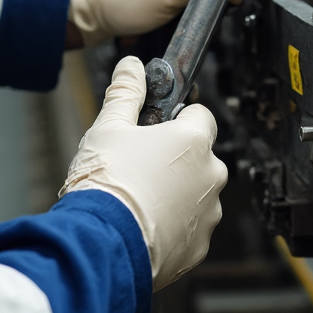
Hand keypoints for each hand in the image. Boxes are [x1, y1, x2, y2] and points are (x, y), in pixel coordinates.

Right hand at [59, 56, 227, 289]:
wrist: (101, 244)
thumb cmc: (106, 183)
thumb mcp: (108, 128)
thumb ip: (125, 93)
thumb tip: (131, 66)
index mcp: (193, 141)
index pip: (200, 115)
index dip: (177, 118)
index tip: (157, 128)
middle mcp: (211, 175)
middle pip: (199, 157)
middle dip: (175, 159)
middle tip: (139, 167)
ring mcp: (209, 213)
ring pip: (196, 194)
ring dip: (175, 194)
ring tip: (137, 200)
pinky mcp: (199, 246)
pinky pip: (190, 228)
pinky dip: (172, 226)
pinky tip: (142, 226)